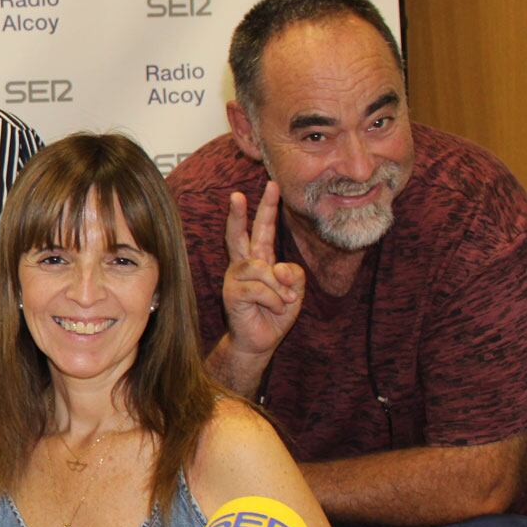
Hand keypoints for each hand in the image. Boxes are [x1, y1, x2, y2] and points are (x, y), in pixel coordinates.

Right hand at [221, 182, 306, 360]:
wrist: (259, 341)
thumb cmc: (275, 315)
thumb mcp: (295, 292)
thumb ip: (293, 275)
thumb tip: (275, 267)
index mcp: (260, 260)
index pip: (263, 229)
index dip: (268, 208)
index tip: (272, 185)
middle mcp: (245, 265)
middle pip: (239, 234)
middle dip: (239, 213)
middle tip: (237, 194)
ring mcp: (235, 278)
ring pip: (260, 267)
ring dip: (278, 287)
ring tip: (282, 302)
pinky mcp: (232, 292)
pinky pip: (260, 288)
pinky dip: (273, 300)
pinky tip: (272, 309)